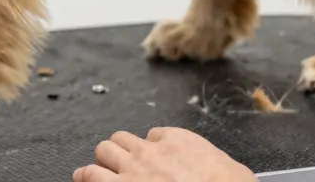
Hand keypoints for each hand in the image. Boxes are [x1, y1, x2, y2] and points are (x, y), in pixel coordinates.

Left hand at [73, 127, 257, 181]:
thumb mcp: (232, 170)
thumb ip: (211, 163)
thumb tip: (215, 171)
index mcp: (178, 141)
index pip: (154, 136)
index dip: (152, 149)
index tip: (153, 162)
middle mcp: (150, 152)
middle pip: (121, 140)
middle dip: (118, 151)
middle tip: (116, 164)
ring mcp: (131, 172)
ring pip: (103, 152)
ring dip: (98, 162)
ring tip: (89, 172)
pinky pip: (93, 178)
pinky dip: (87, 179)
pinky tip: (82, 181)